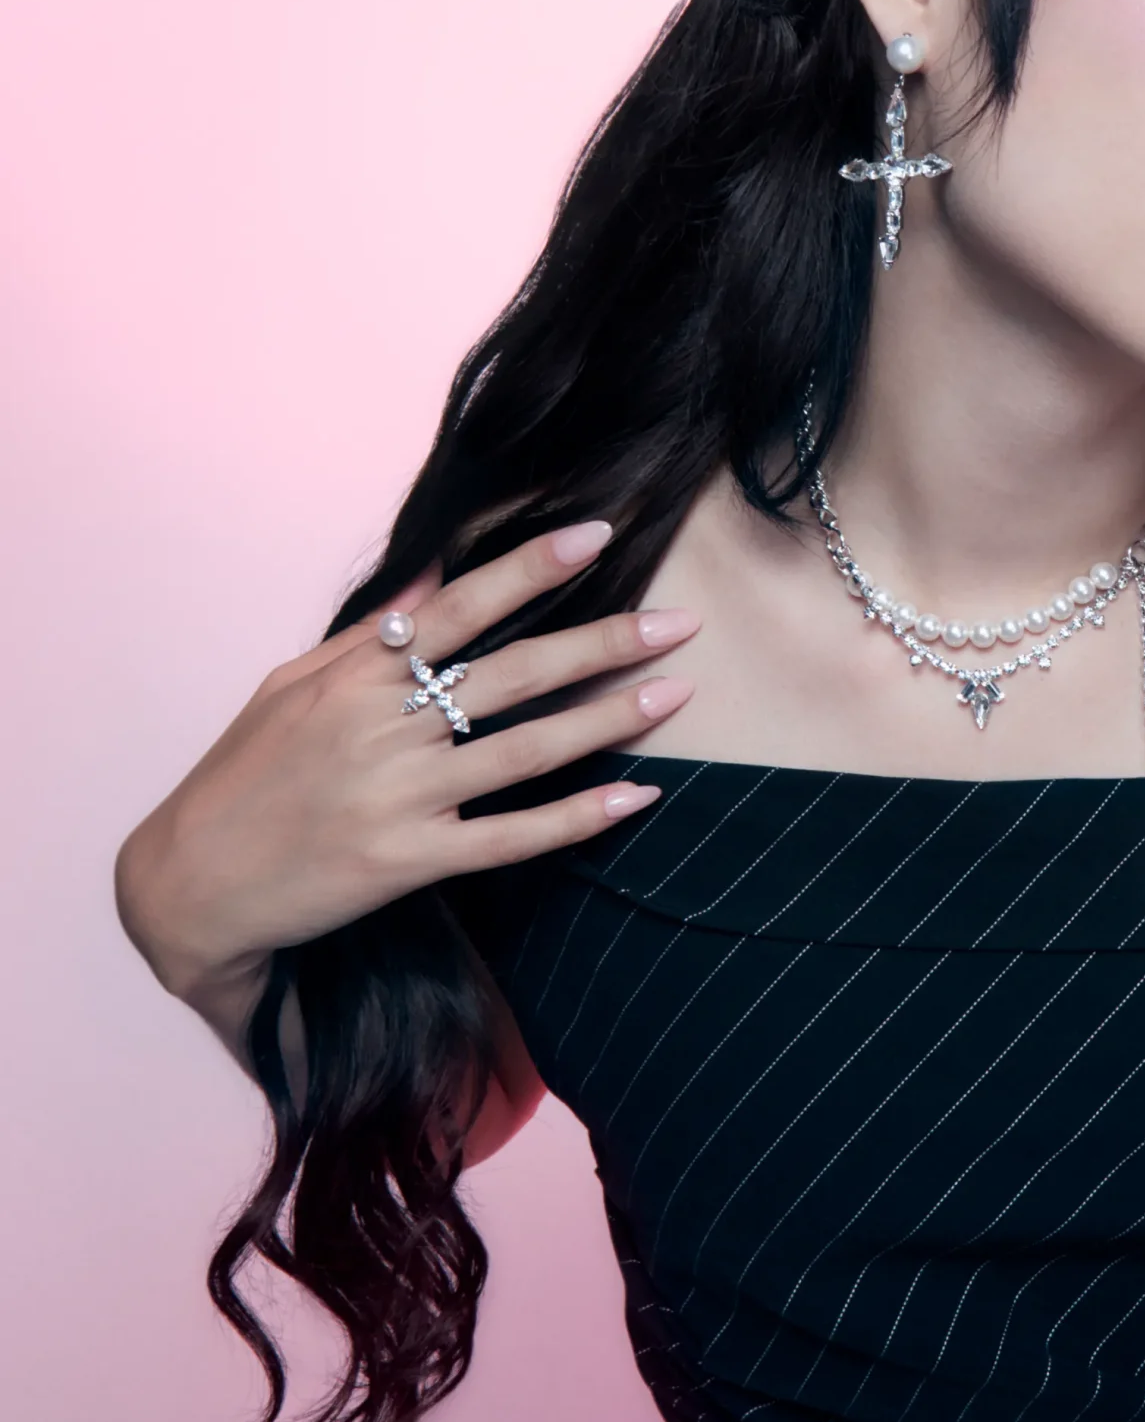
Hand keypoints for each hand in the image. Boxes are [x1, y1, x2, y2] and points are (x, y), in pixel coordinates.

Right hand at [116, 521, 694, 1003]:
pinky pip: (509, 838)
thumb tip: (432, 583)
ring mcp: (399, 798)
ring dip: (608, 720)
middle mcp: (382, 729)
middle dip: (602, 642)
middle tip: (679, 622)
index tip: (597, 535)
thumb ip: (368, 637)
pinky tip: (635, 798)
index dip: (531, 569)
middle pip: (512, 673)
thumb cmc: (241, 777)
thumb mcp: (289, 687)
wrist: (188, 886)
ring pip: (525, 751)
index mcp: (356, 677)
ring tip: (675, 692)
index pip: (461, 608)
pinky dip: (576, 819)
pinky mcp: (406, 862)